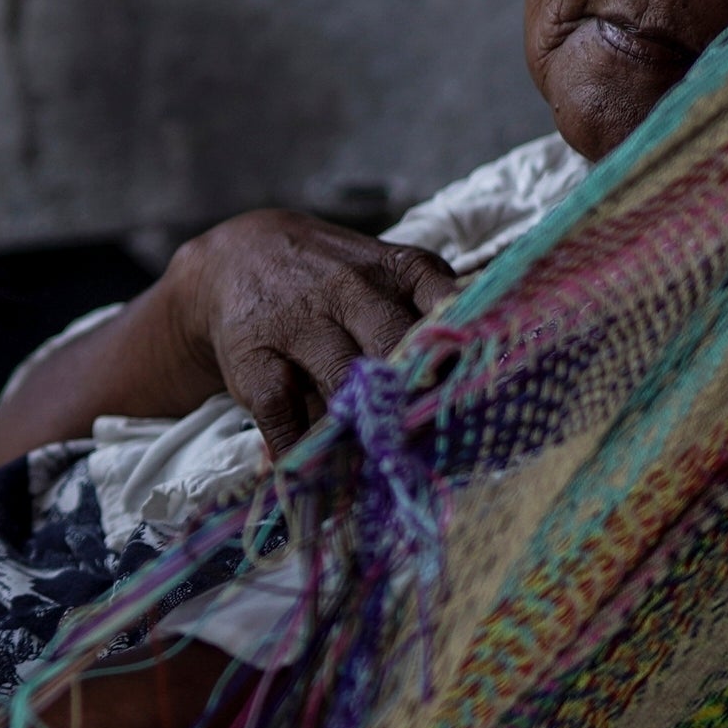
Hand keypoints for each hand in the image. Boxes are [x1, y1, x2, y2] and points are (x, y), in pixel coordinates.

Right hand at [161, 210, 456, 449]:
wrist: (239, 256)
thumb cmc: (338, 284)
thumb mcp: (388, 279)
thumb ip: (432, 322)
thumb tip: (487, 386)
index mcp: (398, 270)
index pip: (443, 301)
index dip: (464, 347)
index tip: (481, 387)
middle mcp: (350, 288)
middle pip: (394, 342)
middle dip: (419, 394)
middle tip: (442, 439)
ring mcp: (299, 322)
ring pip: (342, 377)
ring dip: (367, 423)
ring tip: (390, 462)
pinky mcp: (254, 357)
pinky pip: (280, 408)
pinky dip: (300, 446)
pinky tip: (319, 470)